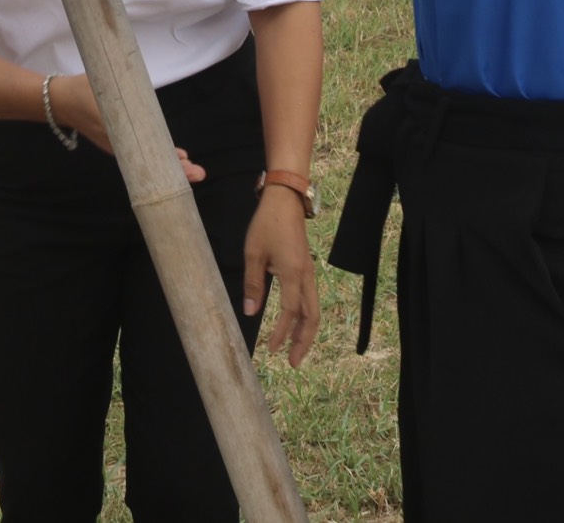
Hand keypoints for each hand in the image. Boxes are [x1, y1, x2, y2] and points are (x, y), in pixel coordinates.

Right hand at [49, 74, 204, 182]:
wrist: (61, 101)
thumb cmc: (84, 88)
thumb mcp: (105, 84)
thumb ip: (127, 89)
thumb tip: (149, 93)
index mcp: (114, 129)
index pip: (146, 148)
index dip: (166, 155)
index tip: (184, 158)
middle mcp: (116, 144)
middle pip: (150, 162)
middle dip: (175, 168)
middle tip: (199, 173)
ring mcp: (115, 147)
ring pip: (146, 162)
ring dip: (169, 165)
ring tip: (192, 168)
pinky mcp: (114, 145)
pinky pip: (139, 156)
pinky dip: (157, 158)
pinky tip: (174, 158)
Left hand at [243, 187, 319, 364]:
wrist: (285, 199)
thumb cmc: (267, 224)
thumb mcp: (253, 253)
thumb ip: (253, 284)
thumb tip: (249, 312)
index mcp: (293, 273)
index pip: (290, 312)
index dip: (281, 333)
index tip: (271, 350)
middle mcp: (306, 275)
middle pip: (312, 317)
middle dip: (304, 342)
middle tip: (294, 363)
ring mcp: (309, 271)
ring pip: (314, 308)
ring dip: (307, 331)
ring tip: (296, 350)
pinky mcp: (306, 267)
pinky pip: (310, 298)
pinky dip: (306, 316)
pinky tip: (296, 323)